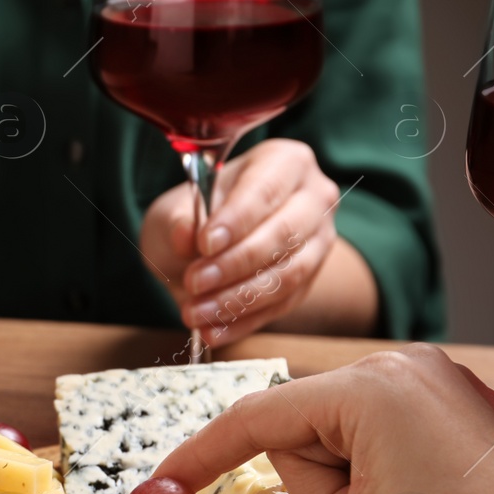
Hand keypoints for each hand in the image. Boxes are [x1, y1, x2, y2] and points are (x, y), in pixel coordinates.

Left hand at [138, 138, 339, 345]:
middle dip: (235, 264)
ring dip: (238, 299)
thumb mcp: (175, 209)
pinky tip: (212, 331)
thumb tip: (186, 234)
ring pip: (288, 274)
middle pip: (284, 233)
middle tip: (193, 282)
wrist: (206, 245)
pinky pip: (282, 306)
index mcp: (283, 162)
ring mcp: (318, 241)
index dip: (237, 219)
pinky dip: (244, 321)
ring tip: (195, 313)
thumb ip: (180, 220)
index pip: (265, 189)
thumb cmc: (194, 215)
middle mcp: (313, 197)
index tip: (204, 243)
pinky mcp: (310, 280)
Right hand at [140, 345, 493, 493]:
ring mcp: (429, 381)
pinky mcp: (447, 404)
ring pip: (332, 439)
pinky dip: (371, 481)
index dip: (198, 461)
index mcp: (371, 390)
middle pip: (297, 432)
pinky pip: (370, 437)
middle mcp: (400, 367)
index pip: (250, 418)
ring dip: (344, 493)